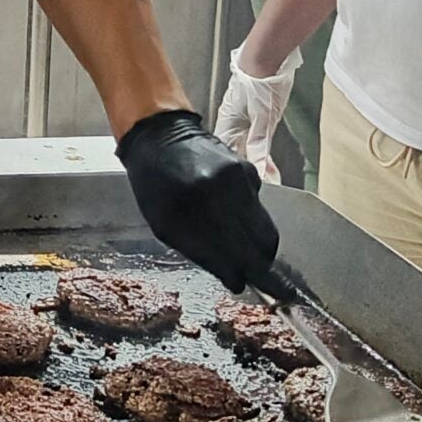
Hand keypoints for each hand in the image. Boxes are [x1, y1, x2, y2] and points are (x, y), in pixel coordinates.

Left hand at [117, 109, 280, 291]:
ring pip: (267, 228)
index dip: (245, 276)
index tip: (246, 287)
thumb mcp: (163, 222)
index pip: (236, 255)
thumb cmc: (154, 182)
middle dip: (262, 267)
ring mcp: (241, 178)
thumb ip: (200, 252)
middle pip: (262, 244)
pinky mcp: (250, 170)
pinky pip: (259, 207)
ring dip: (260, 247)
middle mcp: (224, 191)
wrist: (160, 134)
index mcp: (197, 207)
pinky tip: (230, 213)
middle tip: (262, 280)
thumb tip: (234, 277)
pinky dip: (250, 219)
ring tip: (246, 252)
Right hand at [213, 46, 298, 182]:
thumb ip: (259, 143)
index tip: (254, 181)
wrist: (269, 55)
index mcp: (227, 122)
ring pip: (247, 141)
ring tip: (271, 171)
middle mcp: (232, 119)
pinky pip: (255, 133)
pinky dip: (262, 145)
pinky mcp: (255, 109)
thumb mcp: (263, 117)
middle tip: (268, 180)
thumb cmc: (260, 81)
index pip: (227, 151)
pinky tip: (268, 152)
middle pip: (238, 148)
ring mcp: (243, 114)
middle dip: (251, 165)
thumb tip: (257, 167)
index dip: (237, 166)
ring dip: (258, 157)